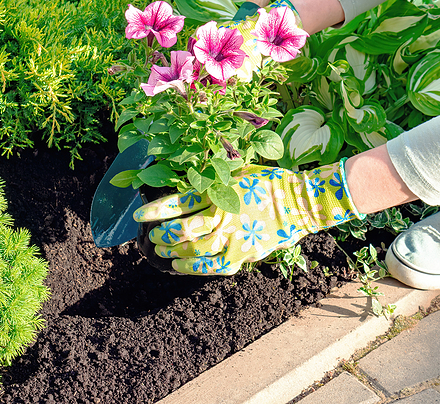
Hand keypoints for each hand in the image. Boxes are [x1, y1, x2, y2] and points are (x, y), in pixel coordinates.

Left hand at [133, 160, 361, 274]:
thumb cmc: (268, 183)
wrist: (300, 203)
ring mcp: (234, 237)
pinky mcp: (243, 254)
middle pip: (184, 230)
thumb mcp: (238, 173)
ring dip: (174, 250)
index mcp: (221, 192)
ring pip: (195, 249)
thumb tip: (188, 183)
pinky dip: (193, 267)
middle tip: (153, 236)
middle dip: (163, 234)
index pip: (181, 202)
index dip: (157, 210)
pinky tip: (179, 265)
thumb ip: (214, 181)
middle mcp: (224, 216)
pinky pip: (212, 266)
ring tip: (162, 250)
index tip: (139, 216)